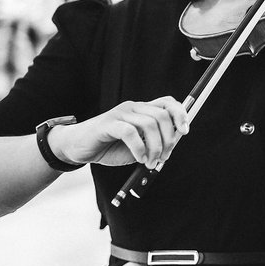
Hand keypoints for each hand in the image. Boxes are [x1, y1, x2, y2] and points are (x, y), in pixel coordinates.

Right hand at [48, 96, 189, 169]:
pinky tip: (139, 158)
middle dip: (168, 140)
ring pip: (149, 124)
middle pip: (162, 116)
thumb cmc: (110, 147)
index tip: (185, 132)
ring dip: (155, 147)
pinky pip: (130, 132)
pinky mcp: (108, 123)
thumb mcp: (139, 146)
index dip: (180, 114)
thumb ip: (155, 142)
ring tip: (150, 162)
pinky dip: (139, 148)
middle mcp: (134, 107)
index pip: (168, 103)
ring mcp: (120, 113)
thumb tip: (174, 142)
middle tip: (163, 158)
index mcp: (143, 110)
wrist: (79, 148)